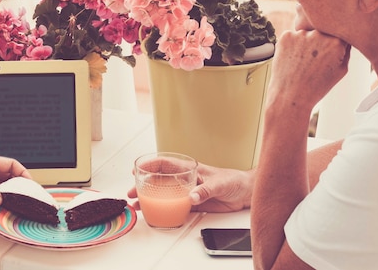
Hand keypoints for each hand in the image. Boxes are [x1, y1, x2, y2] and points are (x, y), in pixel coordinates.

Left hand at [0, 154, 31, 207]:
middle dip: (18, 185)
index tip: (29, 183)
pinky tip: (3, 208)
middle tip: (26, 196)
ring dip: (9, 194)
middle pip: (9, 177)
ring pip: (3, 187)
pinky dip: (0, 201)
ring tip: (17, 203)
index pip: (12, 165)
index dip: (22, 173)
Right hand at [127, 163, 252, 212]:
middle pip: (158, 180)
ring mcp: (186, 191)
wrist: (245, 193)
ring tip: (137, 205)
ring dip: (149, 199)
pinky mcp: (192, 204)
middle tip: (132, 192)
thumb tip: (192, 196)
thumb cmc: (234, 181)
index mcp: (189, 168)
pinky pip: (173, 207)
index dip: (149, 165)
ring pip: (163, 194)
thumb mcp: (220, 183)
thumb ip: (205, 190)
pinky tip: (154, 214)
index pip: (164, 164)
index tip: (137, 170)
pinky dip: (162, 210)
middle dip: (142, 184)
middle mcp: (184, 179)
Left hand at [267, 30, 349, 112]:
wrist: (292, 96)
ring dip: (303, 44)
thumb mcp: (341, 70)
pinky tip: (291, 60)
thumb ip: (345, 50)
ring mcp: (301, 34)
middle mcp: (319, 34)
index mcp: (336, 41)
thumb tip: (343, 38)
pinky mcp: (285, 37)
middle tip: (312, 61)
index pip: (337, 34)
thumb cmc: (316, 86)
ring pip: (304, 35)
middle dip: (318, 43)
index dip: (332, 45)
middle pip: (320, 32)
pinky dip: (290, 45)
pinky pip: (290, 37)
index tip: (327, 55)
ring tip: (301, 63)